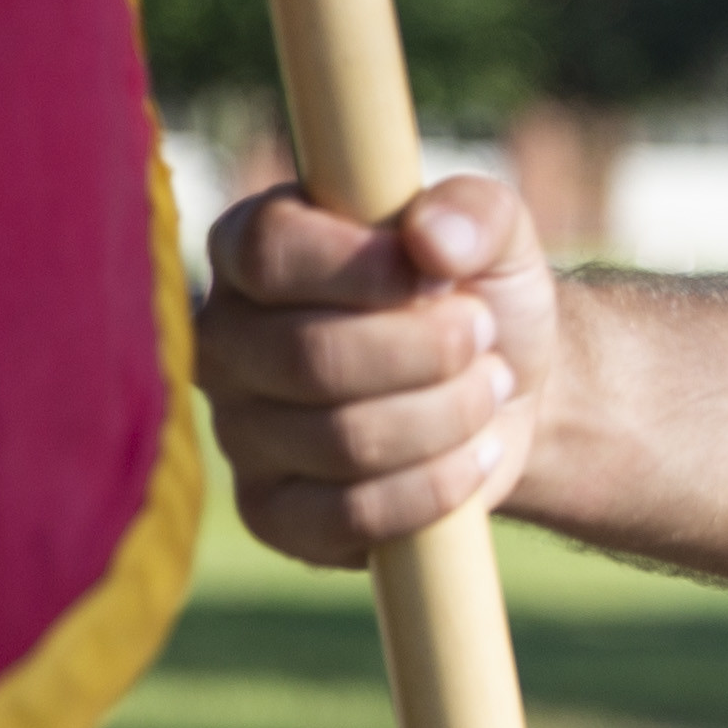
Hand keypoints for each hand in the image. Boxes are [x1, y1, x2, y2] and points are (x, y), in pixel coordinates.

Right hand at [197, 173, 557, 565]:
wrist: (503, 393)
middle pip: (311, 356)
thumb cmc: (477, 294)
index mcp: (252, 248)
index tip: (440, 276)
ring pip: (343, 440)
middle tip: (483, 336)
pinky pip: (350, 516)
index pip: (268, 251)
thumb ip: (473, 211)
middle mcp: (224, 339)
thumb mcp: (496, 231)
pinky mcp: (273, 513)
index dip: (363, 267)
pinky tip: (475, 452)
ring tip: (489, 386)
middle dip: (427, 351)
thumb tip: (432, 238)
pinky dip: (436, 485)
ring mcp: (238, 432)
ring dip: (447, 414)